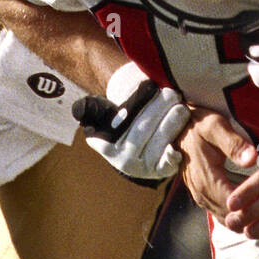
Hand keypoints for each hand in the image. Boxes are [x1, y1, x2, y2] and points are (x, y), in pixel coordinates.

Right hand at [73, 62, 188, 182]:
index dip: (139, 102)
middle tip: (172, 93)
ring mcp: (141, 168)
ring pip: (157, 144)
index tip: (150, 86)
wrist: (136, 149)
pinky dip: (171, 159)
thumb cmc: (121, 124)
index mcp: (105, 144)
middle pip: (142, 130)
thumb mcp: (101, 115)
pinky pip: (165, 167)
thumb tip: (77, 109)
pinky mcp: (158, 173)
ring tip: (181, 108)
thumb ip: (90, 109)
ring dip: (171, 125)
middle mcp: (121, 159)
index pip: (123, 121)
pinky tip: (177, 149)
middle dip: (159, 109)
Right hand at [177, 108, 257, 217]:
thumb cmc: (200, 125)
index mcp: (207, 180)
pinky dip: (238, 215)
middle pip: (232, 219)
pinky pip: (222, 214)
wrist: (179, 128)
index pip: (234, 207)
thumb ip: (234, 144)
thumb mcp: (217, 127)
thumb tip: (252, 159)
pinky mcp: (204, 198)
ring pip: (227, 220)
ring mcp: (202, 198)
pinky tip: (255, 207)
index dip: (255, 207)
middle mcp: (202, 195)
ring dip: (246, 218)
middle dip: (254, 216)